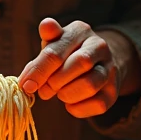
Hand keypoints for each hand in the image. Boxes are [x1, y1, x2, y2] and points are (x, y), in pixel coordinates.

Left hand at [17, 18, 140, 117]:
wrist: (97, 64)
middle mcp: (99, 46)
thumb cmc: (66, 54)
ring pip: (90, 84)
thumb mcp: (54, 43)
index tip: (26, 85)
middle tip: (44, 90)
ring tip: (59, 94)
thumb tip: (42, 31)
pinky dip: (78, 108)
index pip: (57, 50)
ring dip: (67, 94)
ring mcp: (110, 68)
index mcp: (80, 31)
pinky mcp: (114, 90)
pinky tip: (70, 103)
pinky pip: (97, 104)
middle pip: (79, 64)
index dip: (39, 70)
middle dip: (56, 81)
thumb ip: (45, 43)